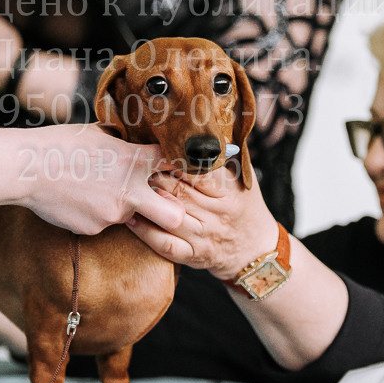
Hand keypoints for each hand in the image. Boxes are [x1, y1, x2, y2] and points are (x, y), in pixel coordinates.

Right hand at [16, 123, 184, 234]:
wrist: (26, 169)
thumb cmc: (59, 144)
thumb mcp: (98, 134)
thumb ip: (121, 143)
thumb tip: (130, 141)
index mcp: (134, 160)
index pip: (175, 166)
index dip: (180, 169)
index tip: (178, 171)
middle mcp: (130, 190)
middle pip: (174, 216)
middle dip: (172, 213)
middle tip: (159, 205)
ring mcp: (113, 214)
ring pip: (130, 217)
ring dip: (120, 207)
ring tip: (93, 190)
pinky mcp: (93, 229)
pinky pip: (102, 223)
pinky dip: (94, 214)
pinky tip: (76, 199)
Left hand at [127, 165, 278, 279]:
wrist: (255, 249)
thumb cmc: (244, 205)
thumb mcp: (243, 178)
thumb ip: (224, 156)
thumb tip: (204, 127)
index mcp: (229, 191)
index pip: (199, 172)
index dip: (175, 160)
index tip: (158, 150)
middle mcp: (218, 214)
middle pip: (179, 191)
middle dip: (155, 176)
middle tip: (135, 165)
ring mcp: (205, 236)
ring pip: (170, 216)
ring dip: (147, 201)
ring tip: (128, 187)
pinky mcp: (193, 255)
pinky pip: (165, 244)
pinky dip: (145, 232)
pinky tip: (131, 218)